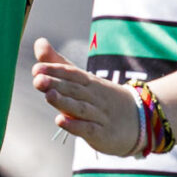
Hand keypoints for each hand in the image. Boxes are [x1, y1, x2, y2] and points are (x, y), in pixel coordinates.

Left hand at [29, 37, 144, 156]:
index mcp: (89, 82)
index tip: (37, 69)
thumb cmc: (101, 98)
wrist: (140, 120)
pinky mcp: (102, 134)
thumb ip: (58, 63)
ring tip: (48, 96)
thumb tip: (38, 42)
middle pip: (74, 89)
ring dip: (64, 102)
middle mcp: (94, 97)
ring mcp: (99, 115)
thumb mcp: (81, 80)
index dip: (55, 70)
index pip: (72, 73)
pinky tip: (61, 121)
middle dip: (56, 84)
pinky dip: (75, 125)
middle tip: (38, 80)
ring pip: (80, 108)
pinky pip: (88, 129)